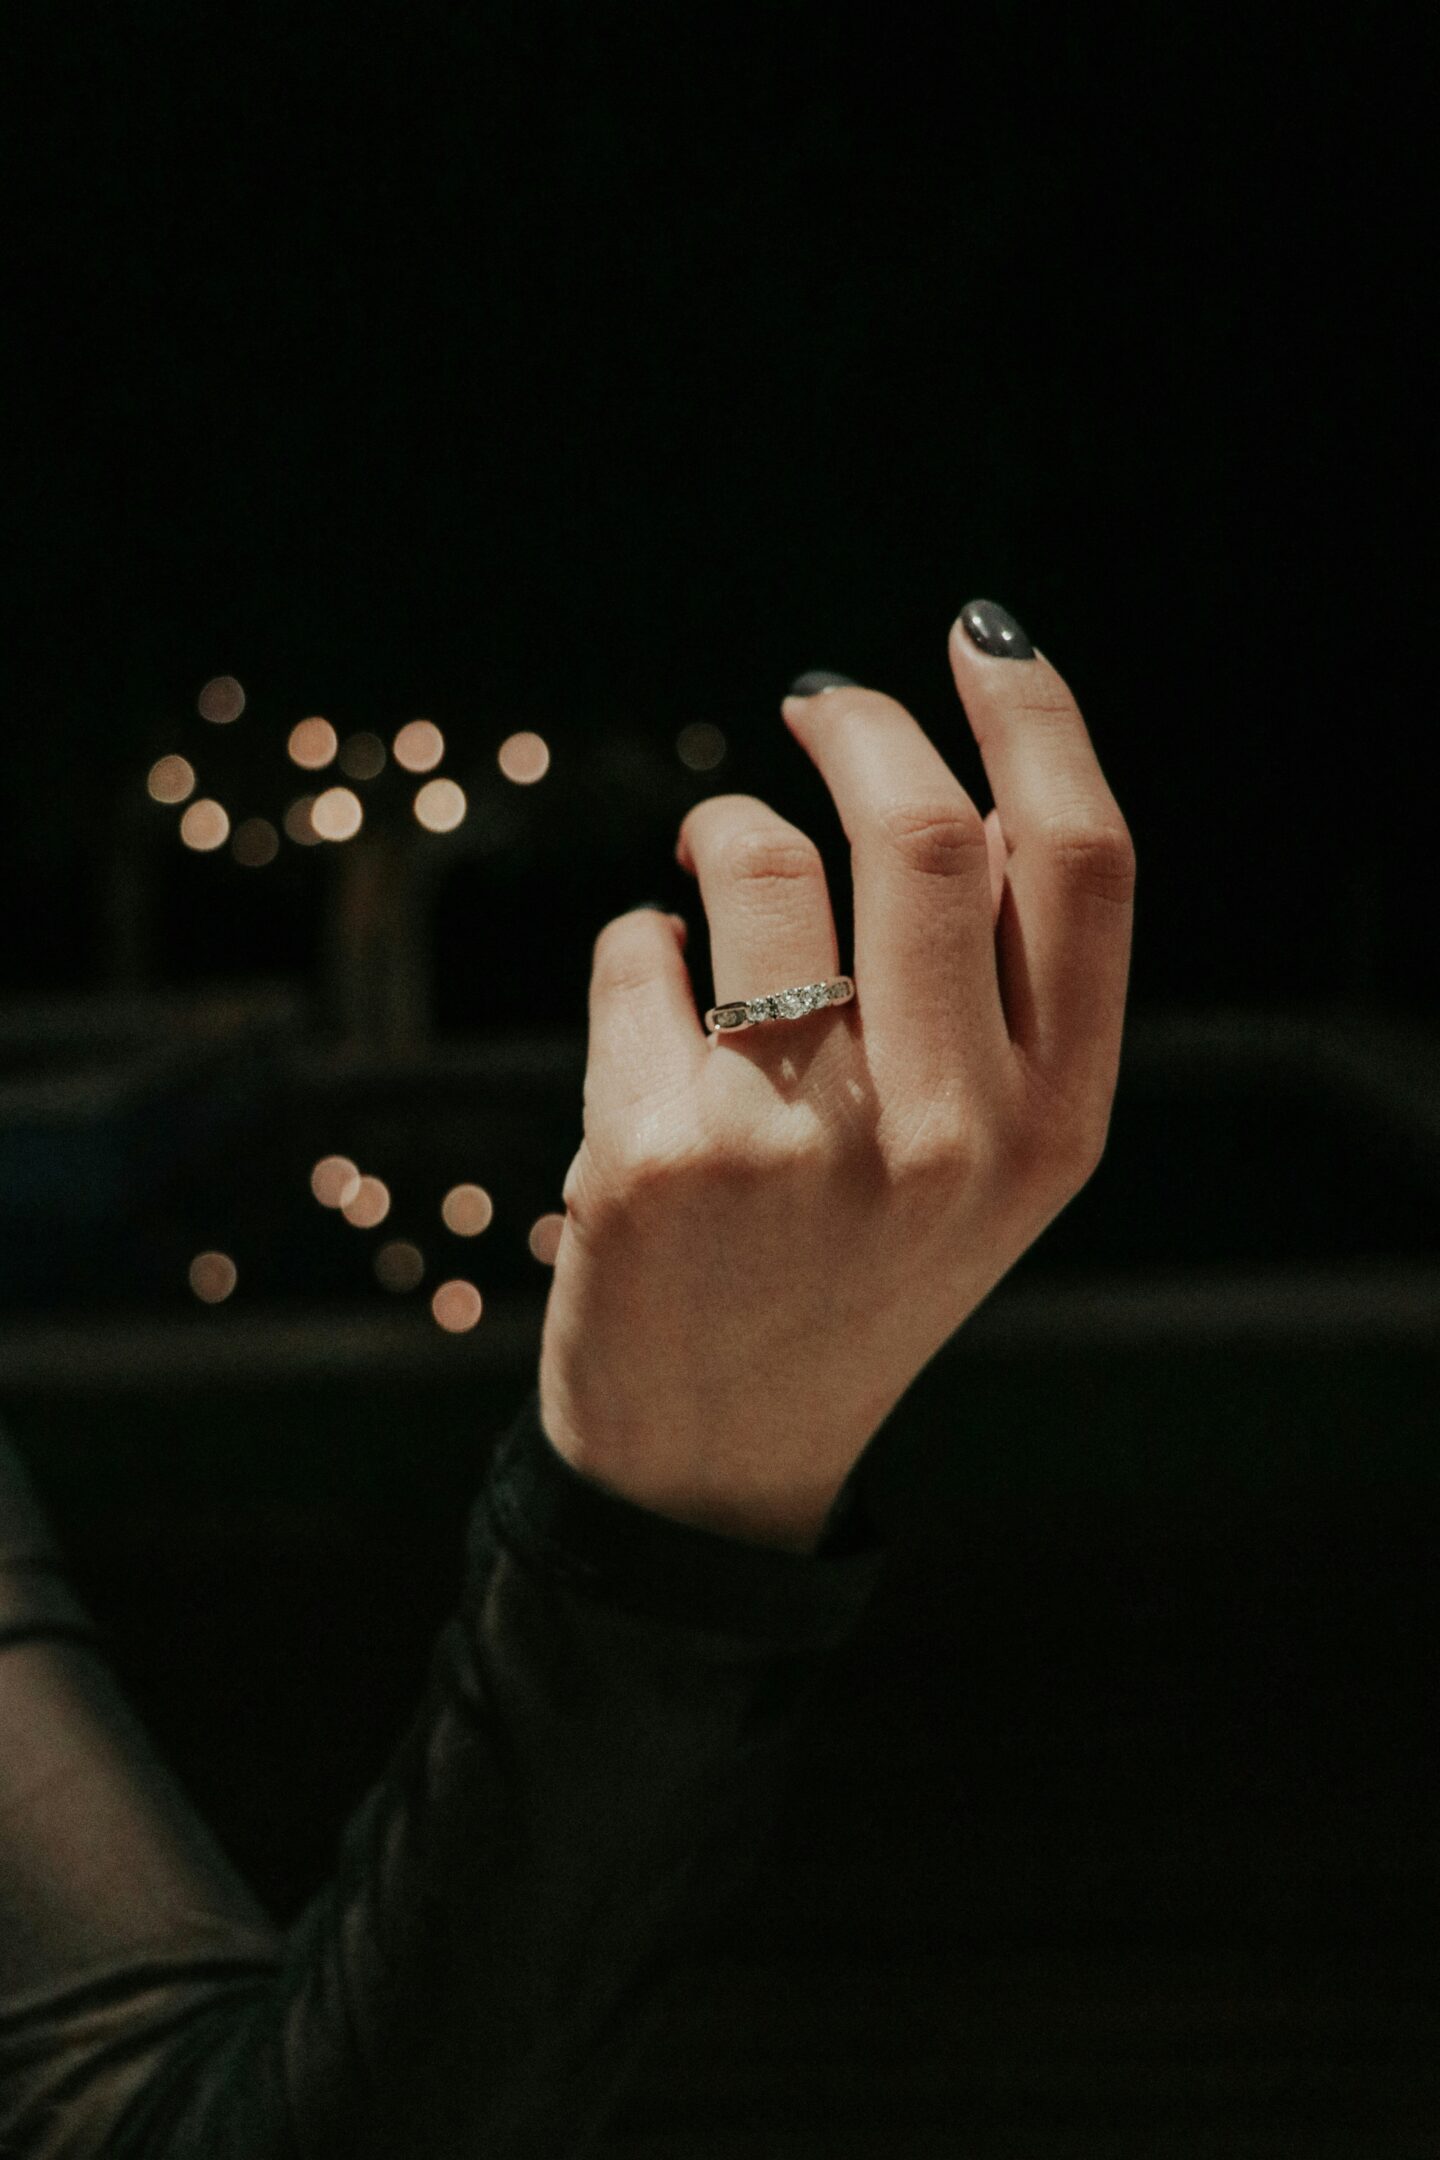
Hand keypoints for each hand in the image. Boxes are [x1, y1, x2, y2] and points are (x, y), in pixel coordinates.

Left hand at [538, 608, 1135, 1552]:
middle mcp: (949, 1135)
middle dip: (856, 723)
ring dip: (723, 834)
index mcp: (1053, 1126)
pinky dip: (640, 947)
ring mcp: (800, 1146)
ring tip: (706, 883)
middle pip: (922, 831)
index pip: (1080, 864)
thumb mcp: (977, 1164)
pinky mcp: (659, 1154)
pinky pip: (639, 949)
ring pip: (757, 863)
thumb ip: (990, 995)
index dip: (1035, 720)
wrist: (714, 1463)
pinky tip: (651, 1025)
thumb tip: (941, 779)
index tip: (979, 641)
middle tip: (815, 699)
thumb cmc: (850, 1276)